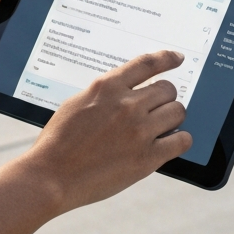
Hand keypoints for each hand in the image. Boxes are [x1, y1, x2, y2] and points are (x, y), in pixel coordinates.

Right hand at [20, 50, 192, 213]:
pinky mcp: (147, 158)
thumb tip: (126, 92)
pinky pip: (181, 141)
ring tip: (163, 124)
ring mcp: (139, 131)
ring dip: (173, 116)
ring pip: (177, 112)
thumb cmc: (60, 139)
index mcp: (107, 87)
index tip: (177, 58)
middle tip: (159, 105)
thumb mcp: (78, 102)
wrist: (53, 174)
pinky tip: (172, 141)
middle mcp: (127, 105)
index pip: (146, 64)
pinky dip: (180, 139)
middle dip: (165, 96)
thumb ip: (105, 94)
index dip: (166, 58)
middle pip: (167, 89)